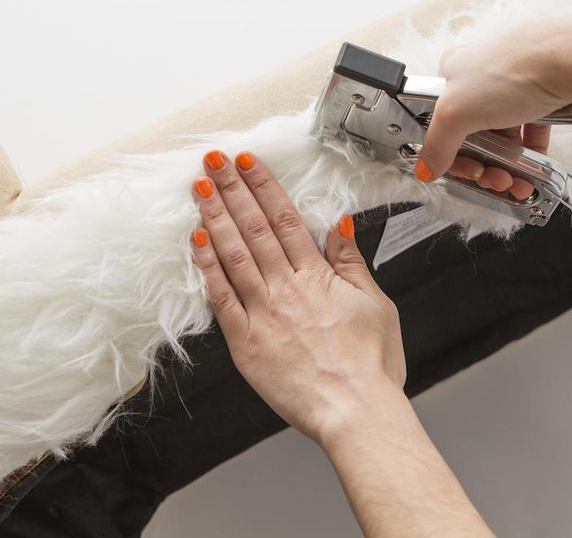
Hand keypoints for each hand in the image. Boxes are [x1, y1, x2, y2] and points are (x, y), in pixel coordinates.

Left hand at [190, 149, 404, 443]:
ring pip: (233, 255)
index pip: (285, 219)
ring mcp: (263, 314)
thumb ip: (351, 262)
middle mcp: (287, 288)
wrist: (355, 411)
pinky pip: (221, 298)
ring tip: (199, 187)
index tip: (247, 161)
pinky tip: (196, 242)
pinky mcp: (245, 343)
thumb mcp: (375, 304)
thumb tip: (339, 225)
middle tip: (213, 159)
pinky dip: (207, 268)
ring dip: (214, 217)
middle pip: (254, 228)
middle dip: (232, 189)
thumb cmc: (370, 366)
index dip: (264, 186)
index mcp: (318, 276)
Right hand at [419, 14, 571, 198]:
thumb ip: (436, 145)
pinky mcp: (541, 90)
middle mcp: (479, 75)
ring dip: (508, 165)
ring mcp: (512, 83)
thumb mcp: (457, 113)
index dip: (451, 155)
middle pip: (472, 133)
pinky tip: (535, 165)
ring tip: (519, 181)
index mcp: (451, 72)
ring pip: (502, 134)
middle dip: (484, 165)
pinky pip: (530, 128)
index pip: (440, 123)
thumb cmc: (514, 71)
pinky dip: (530, 150)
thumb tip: (425, 167)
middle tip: (497, 181)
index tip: (467, 174)